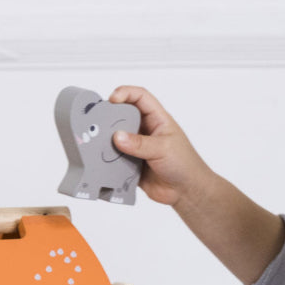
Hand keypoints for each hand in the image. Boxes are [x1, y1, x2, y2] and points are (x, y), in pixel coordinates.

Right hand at [108, 85, 216, 207]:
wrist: (186, 191)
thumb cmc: (184, 164)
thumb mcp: (163, 149)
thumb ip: (140, 144)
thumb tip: (118, 137)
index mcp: (157, 119)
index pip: (140, 97)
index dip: (125, 93)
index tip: (112, 99)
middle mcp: (145, 130)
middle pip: (123, 116)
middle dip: (111, 117)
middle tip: (99, 122)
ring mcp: (137, 148)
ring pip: (117, 139)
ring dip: (108, 141)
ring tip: (98, 143)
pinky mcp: (131, 164)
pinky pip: (116, 159)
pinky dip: (109, 160)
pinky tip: (104, 162)